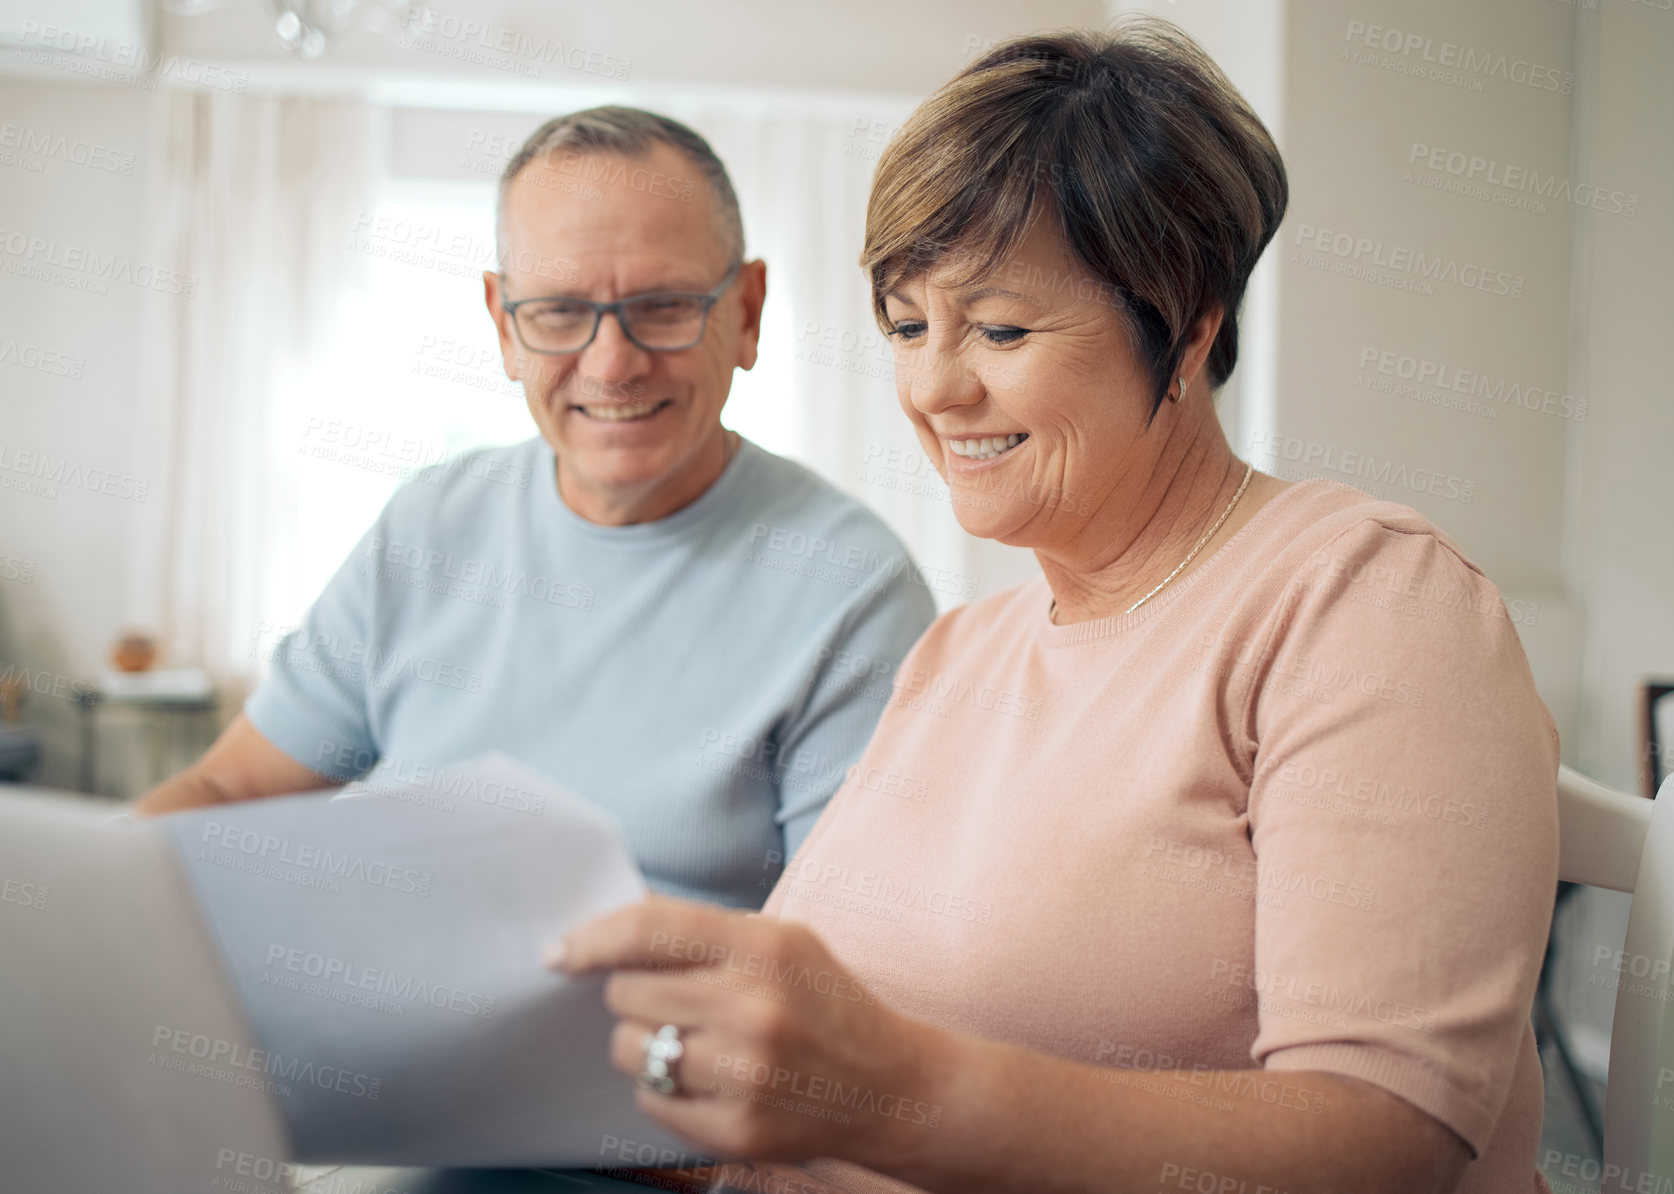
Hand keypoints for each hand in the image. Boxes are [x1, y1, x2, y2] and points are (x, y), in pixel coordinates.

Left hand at [549, 896, 949, 1167]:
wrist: (890, 1083)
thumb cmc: (825, 1001)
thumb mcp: (781, 941)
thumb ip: (703, 930)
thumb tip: (614, 926)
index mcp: (762, 946)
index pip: (647, 929)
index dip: (591, 938)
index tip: (560, 953)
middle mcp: (751, 1006)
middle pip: (626, 992)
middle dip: (636, 995)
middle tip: (676, 1002)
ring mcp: (743, 1074)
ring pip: (629, 1049)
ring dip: (646, 1044)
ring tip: (694, 1042)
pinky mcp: (735, 1130)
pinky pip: (650, 1101)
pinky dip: (667, 1090)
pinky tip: (710, 1080)